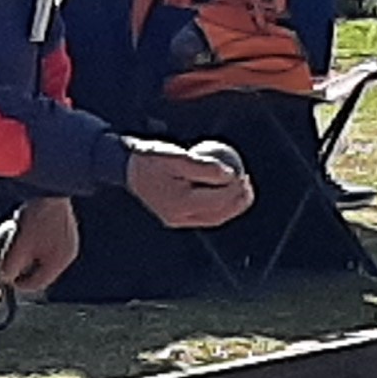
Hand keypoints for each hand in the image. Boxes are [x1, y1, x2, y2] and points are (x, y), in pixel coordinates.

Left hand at [0, 195, 81, 293]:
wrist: (52, 189)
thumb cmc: (38, 216)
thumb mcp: (19, 245)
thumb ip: (11, 266)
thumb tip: (5, 278)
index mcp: (59, 262)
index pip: (38, 284)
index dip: (19, 283)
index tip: (7, 278)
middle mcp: (68, 253)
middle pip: (42, 270)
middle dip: (24, 268)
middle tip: (10, 262)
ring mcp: (69, 239)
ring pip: (45, 255)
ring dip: (29, 254)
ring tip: (16, 245)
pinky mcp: (66, 227)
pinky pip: (49, 242)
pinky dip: (36, 242)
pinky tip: (25, 230)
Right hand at [124, 140, 252, 229]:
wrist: (130, 169)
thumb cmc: (153, 158)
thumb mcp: (177, 156)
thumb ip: (203, 166)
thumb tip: (229, 174)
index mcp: (179, 204)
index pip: (216, 200)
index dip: (234, 189)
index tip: (242, 173)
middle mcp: (179, 217)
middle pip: (219, 213)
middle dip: (238, 200)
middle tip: (246, 181)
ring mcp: (178, 221)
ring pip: (214, 218)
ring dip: (232, 206)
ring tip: (243, 188)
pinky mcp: (177, 219)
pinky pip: (205, 215)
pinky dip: (219, 206)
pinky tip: (227, 191)